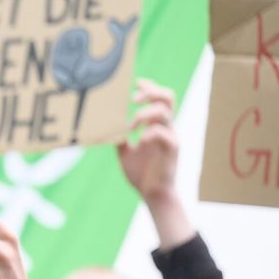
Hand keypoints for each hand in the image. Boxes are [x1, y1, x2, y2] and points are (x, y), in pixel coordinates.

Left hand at [117, 79, 178, 205]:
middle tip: (133, 100)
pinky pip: (164, 133)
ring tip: (131, 125)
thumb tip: (105, 126)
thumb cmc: (141, 173)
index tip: (136, 83)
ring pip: (165, 112)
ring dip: (145, 114)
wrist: (153, 195)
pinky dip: (150, 133)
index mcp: (156, 126)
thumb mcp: (124, 152)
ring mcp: (170, 137)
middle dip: (151, 92)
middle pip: (168, 98)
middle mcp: (166, 128)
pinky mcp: (172, 149)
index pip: (159, 98)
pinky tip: (140, 141)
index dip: (149, 87)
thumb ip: (119, 138)